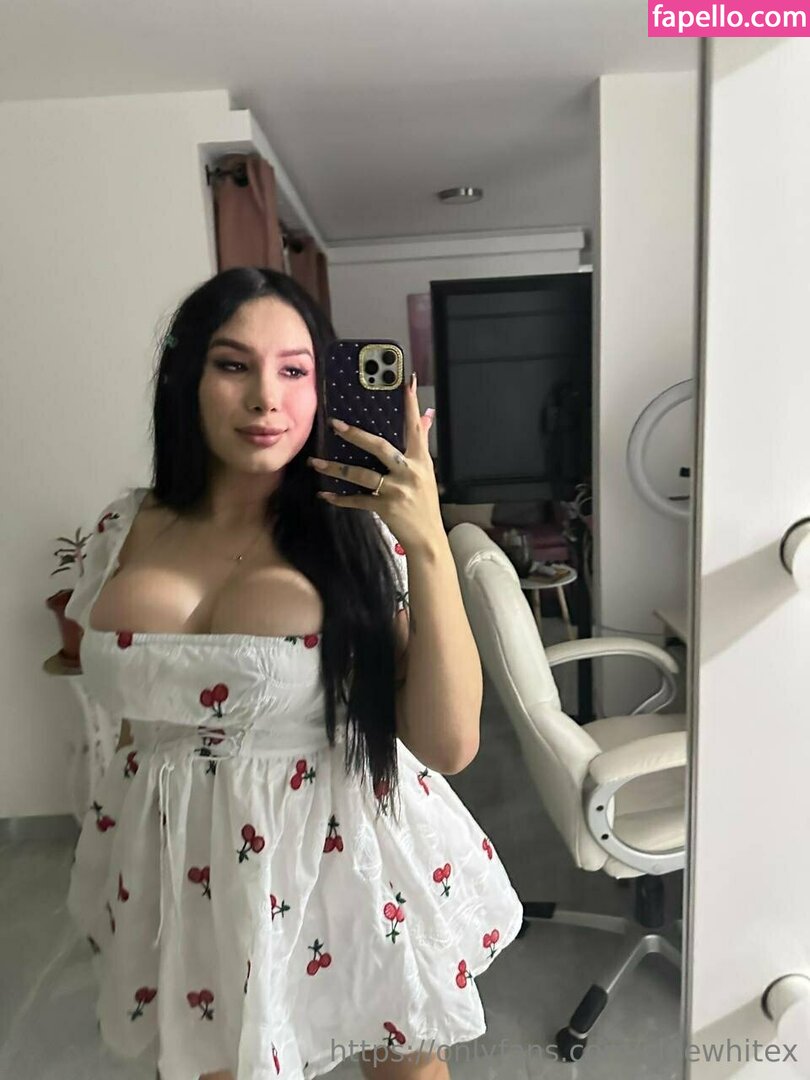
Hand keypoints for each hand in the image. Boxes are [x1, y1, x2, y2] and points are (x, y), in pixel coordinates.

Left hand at [306, 374, 442, 552]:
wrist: (428, 539)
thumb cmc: (425, 503)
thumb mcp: (427, 471)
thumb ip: (422, 443)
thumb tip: (428, 415)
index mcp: (420, 460)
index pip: (414, 426)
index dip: (410, 404)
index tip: (404, 382)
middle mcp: (410, 472)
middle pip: (380, 447)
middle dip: (355, 434)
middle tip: (334, 424)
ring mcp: (397, 490)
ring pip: (362, 474)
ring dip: (336, 468)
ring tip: (316, 462)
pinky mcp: (386, 508)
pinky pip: (358, 500)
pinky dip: (340, 498)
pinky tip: (325, 495)